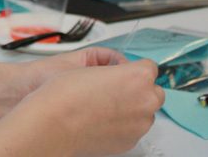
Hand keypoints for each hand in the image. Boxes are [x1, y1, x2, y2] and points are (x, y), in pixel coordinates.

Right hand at [3, 56, 162, 156]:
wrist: (54, 122)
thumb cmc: (66, 92)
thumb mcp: (92, 66)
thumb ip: (116, 71)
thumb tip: (123, 77)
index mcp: (138, 76)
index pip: (149, 67)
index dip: (132, 68)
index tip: (122, 72)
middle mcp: (145, 100)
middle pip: (154, 91)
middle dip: (139, 89)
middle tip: (114, 89)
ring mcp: (140, 124)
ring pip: (144, 112)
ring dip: (131, 108)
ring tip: (104, 106)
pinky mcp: (130, 141)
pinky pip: (132, 129)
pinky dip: (122, 125)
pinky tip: (100, 120)